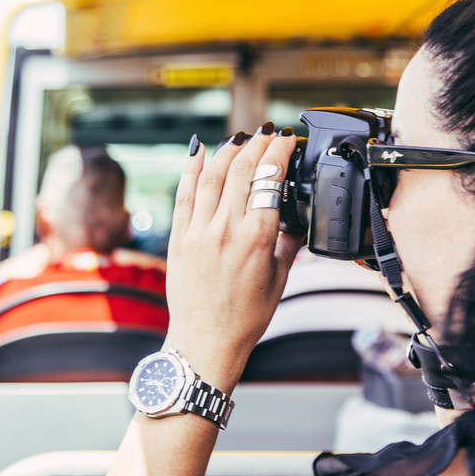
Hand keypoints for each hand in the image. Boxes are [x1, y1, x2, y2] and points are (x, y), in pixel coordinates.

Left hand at [164, 124, 303, 387]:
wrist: (205, 342)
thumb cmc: (245, 318)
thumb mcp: (279, 279)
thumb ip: (289, 245)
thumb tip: (296, 222)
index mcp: (258, 238)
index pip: (270, 180)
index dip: (280, 153)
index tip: (287, 141)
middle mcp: (226, 229)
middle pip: (242, 169)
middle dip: (258, 144)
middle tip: (268, 134)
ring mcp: (198, 231)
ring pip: (212, 174)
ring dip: (228, 149)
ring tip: (240, 138)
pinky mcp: (178, 237)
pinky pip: (183, 193)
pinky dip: (191, 167)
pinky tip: (199, 150)